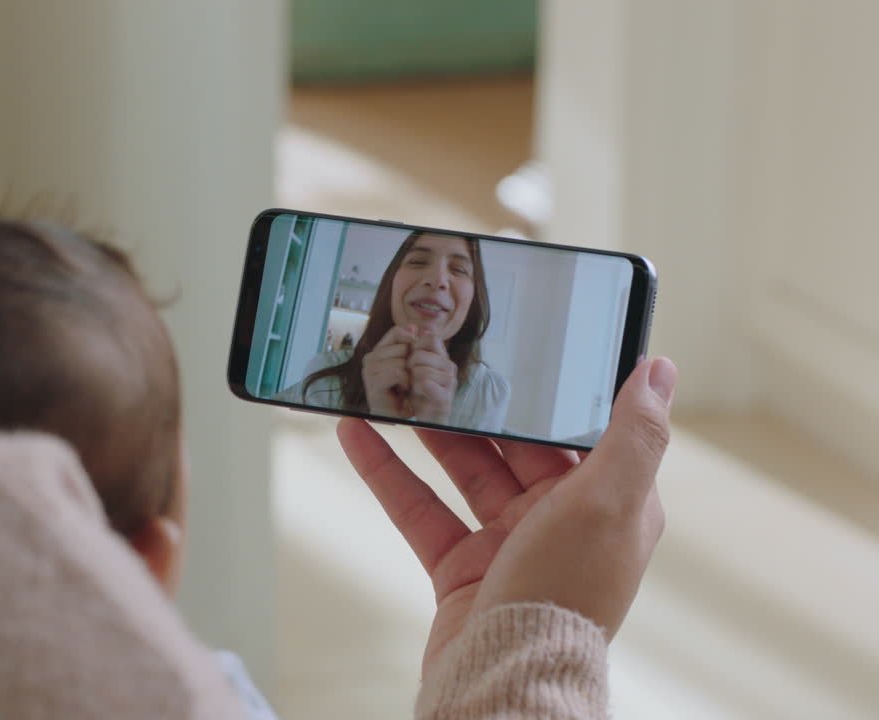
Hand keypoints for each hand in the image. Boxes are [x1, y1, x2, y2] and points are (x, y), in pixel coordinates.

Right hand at [337, 357, 675, 679]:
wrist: (506, 675)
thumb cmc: (566, 593)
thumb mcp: (609, 501)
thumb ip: (633, 433)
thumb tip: (661, 369)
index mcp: (611, 502)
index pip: (583, 430)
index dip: (556, 389)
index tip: (527, 344)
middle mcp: (562, 520)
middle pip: (517, 446)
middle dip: (482, 406)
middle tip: (445, 360)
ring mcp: (508, 543)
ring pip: (465, 470)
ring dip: (430, 432)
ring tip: (396, 388)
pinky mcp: (460, 565)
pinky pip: (419, 507)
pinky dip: (388, 473)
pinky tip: (358, 436)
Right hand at [360, 325, 416, 416]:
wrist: (395, 415)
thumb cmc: (402, 390)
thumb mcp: (407, 363)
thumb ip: (409, 344)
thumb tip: (415, 326)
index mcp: (378, 351)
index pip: (397, 331)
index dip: (410, 341)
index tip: (413, 357)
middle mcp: (370, 358)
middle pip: (402, 346)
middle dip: (411, 362)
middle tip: (407, 377)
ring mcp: (369, 370)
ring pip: (401, 360)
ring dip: (409, 374)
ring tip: (404, 385)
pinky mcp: (373, 383)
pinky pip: (397, 372)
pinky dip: (405, 381)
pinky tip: (402, 389)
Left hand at [407, 330, 457, 422]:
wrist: (426, 417)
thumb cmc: (419, 391)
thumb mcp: (415, 366)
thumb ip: (417, 347)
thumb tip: (421, 326)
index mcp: (442, 357)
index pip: (430, 338)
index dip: (415, 347)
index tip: (411, 361)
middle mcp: (449, 367)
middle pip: (421, 354)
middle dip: (410, 366)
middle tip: (412, 378)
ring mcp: (449, 382)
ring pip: (421, 369)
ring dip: (412, 381)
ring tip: (415, 388)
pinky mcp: (446, 397)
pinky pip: (425, 382)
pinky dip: (418, 389)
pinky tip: (419, 394)